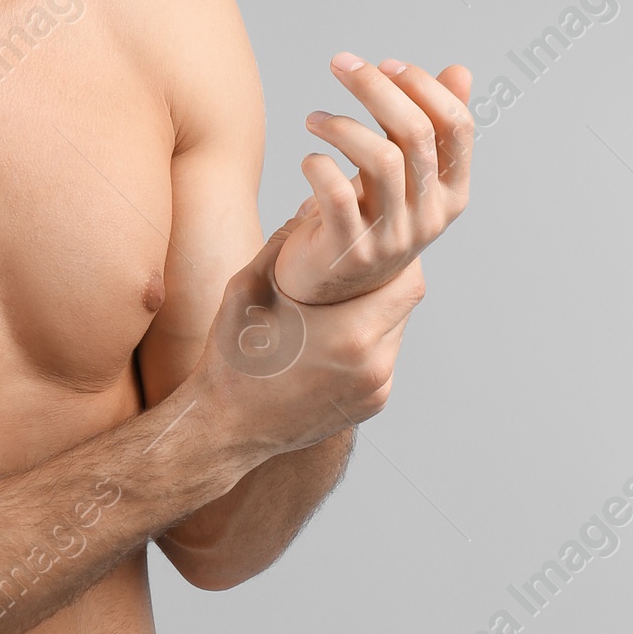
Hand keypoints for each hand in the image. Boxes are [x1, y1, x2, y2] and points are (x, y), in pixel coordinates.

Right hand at [195, 228, 426, 471]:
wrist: (224, 428)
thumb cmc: (233, 357)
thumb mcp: (249, 288)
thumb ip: (286, 243)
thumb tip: (314, 205)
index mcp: (351, 334)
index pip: (408, 280)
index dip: (399, 254)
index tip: (376, 238)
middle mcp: (373, 366)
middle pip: (406, 305)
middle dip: (386, 278)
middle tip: (359, 259)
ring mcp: (375, 390)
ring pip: (395, 332)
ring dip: (377, 309)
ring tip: (340, 297)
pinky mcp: (371, 406)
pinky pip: (382, 359)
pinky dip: (367, 340)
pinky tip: (332, 333)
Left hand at [272, 55, 471, 305]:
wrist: (335, 288)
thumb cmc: (372, 215)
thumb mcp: (407, 172)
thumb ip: (432, 124)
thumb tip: (460, 71)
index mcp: (452, 192)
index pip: (457, 127)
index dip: (423, 87)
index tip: (385, 64)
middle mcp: (429, 215)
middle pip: (415, 135)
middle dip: (375, 88)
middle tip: (340, 63)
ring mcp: (392, 236)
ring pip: (381, 160)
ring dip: (342, 126)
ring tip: (313, 119)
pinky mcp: (350, 249)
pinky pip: (337, 195)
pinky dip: (319, 166)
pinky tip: (309, 159)